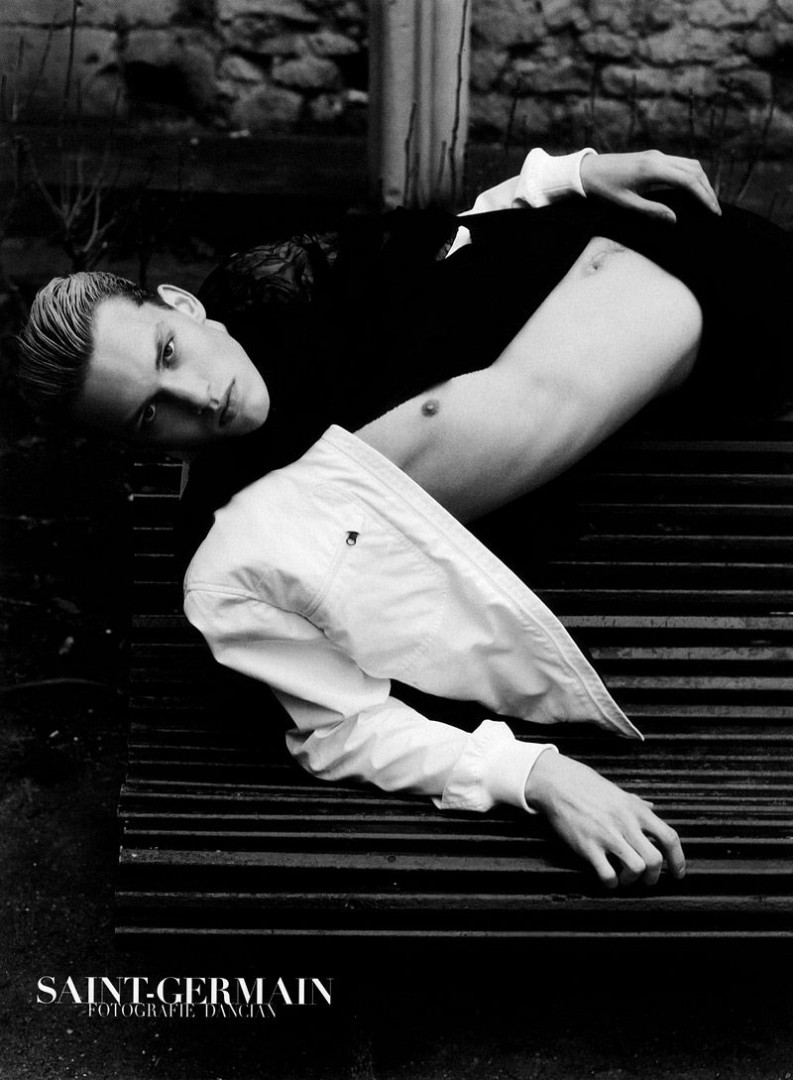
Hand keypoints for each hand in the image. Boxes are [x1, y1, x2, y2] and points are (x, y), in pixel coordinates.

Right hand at [525, 750, 684, 888]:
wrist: (559, 783)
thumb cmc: (589, 787)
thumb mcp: (619, 792)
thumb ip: (638, 804)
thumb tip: (653, 808)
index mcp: (637, 810)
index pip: (669, 838)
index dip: (678, 860)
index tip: (678, 874)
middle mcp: (626, 823)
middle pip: (655, 859)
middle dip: (654, 876)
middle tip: (647, 880)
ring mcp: (607, 835)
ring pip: (636, 868)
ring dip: (633, 880)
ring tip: (625, 878)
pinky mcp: (588, 846)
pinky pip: (607, 874)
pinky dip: (611, 883)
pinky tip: (608, 879)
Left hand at [579, 150, 720, 223]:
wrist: (586, 171)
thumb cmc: (603, 190)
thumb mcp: (626, 204)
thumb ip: (651, 211)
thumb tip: (675, 220)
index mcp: (653, 169)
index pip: (688, 181)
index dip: (704, 197)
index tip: (714, 212)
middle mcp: (658, 158)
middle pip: (694, 170)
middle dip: (708, 190)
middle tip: (715, 210)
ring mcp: (656, 155)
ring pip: (689, 164)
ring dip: (702, 181)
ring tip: (707, 201)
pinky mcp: (653, 157)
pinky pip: (679, 163)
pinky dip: (691, 175)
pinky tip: (692, 190)